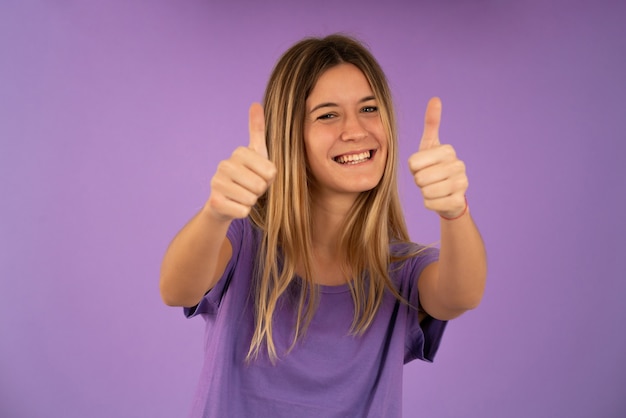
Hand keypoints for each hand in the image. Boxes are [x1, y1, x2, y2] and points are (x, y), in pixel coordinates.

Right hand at [205, 103, 276, 221]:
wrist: (225, 201)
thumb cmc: (248, 175)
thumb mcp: (258, 153)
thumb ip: (257, 129)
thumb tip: (255, 104)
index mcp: (239, 152)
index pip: (270, 171)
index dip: (269, 178)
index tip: (260, 175)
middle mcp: (224, 164)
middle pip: (260, 185)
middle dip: (260, 191)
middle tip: (250, 187)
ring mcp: (216, 183)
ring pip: (251, 199)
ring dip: (251, 201)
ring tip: (242, 195)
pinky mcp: (214, 202)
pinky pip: (243, 211)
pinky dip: (243, 211)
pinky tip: (234, 205)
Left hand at [408, 97, 467, 218]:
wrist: (449, 194)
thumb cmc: (434, 166)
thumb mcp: (429, 145)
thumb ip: (431, 123)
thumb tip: (435, 98)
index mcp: (448, 150)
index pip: (413, 162)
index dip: (413, 168)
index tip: (424, 166)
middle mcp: (459, 165)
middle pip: (420, 178)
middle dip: (419, 181)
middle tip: (428, 179)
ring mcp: (462, 184)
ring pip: (426, 192)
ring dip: (424, 192)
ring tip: (433, 188)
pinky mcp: (459, 201)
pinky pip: (431, 204)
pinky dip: (430, 203)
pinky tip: (439, 199)